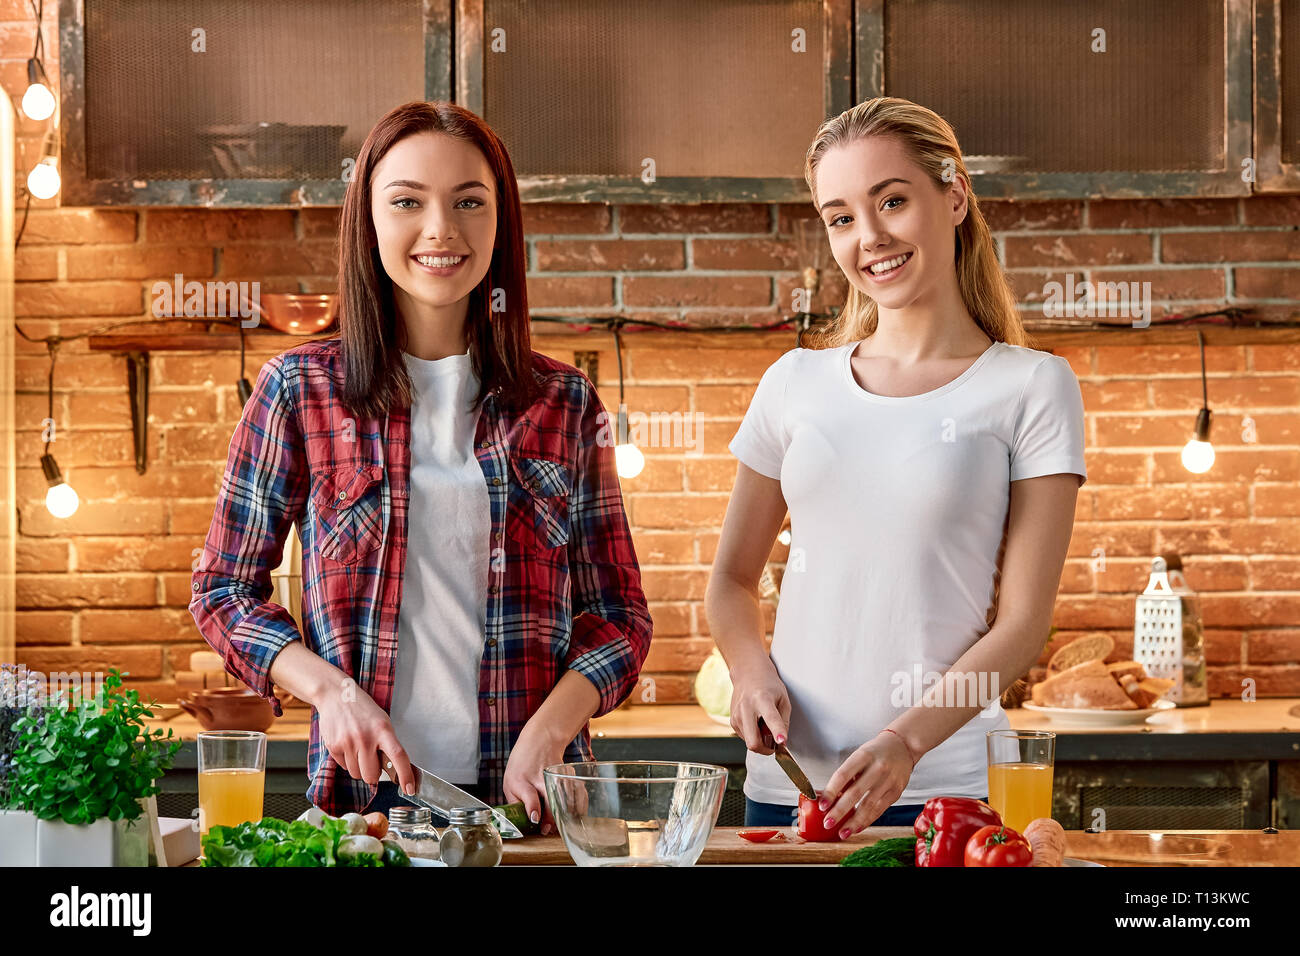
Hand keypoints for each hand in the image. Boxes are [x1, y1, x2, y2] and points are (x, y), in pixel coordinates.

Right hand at [314, 674, 415, 796]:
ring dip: (359, 767)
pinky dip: (347, 761)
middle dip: (373, 774)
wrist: (336, 695)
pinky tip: (347, 744)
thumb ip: (387, 743)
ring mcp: (348, 743)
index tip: (410, 788)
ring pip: (356, 774)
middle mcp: (365, 737)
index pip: (398, 756)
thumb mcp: (382, 721)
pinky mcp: (334, 747)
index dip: (405, 775)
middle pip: (372, 776)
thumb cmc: (362, 709)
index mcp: (382, 729)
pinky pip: (344, 767)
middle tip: (372, 760)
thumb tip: (395, 770)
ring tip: (358, 747)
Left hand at [503, 721, 568, 835]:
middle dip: (550, 818)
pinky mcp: (568, 776)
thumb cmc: (522, 764)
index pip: (529, 796)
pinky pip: (576, 795)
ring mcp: (556, 776)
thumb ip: (515, 802)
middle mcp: (539, 778)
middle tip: (547, 830)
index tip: (535, 820)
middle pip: (550, 799)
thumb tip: (524, 822)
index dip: (533, 810)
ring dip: (563, 815)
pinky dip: (576, 807)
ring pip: (565, 799)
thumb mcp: (509, 782)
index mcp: (521, 780)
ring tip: (557, 826)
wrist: (541, 740)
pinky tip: (570, 816)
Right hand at [729, 661, 791, 754]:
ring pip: (749, 742)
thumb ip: (784, 721)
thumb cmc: (768, 685)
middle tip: (774, 743)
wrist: (748, 674)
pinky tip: (756, 723)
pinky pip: (745, 738)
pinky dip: (753, 736)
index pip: (771, 718)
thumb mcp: (783, 699)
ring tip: (765, 727)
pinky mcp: (732, 722)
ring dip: (760, 741)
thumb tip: (781, 742)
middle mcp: (746, 707)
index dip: (777, 732)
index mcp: (762, 698)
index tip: (782, 741)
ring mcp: (736, 715)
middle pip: (753, 741)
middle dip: (766, 749)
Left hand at [819, 732, 915, 837]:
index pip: (843, 775)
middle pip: (855, 793)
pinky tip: (857, 828)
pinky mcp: (896, 792)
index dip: (831, 791)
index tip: (822, 805)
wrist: (902, 746)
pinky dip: (867, 821)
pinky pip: (879, 810)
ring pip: (869, 805)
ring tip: (842, 832)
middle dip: (840, 811)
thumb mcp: (858, 757)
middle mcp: (877, 768)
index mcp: (863, 756)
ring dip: (854, 822)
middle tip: (828, 823)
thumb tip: (828, 798)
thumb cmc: (875, 753)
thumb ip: (846, 776)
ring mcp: (888, 781)